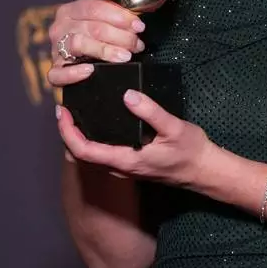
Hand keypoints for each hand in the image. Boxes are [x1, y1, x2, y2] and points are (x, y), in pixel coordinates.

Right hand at [46, 0, 145, 89]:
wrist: (70, 61)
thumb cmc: (90, 37)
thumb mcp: (99, 21)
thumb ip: (113, 19)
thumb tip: (136, 24)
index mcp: (70, 10)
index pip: (95, 8)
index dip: (120, 16)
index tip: (138, 26)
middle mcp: (60, 27)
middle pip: (92, 27)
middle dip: (120, 36)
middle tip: (136, 44)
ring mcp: (56, 49)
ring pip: (79, 44)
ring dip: (105, 50)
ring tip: (124, 56)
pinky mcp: (54, 71)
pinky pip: (58, 74)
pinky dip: (73, 73)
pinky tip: (89, 70)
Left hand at [57, 90, 213, 189]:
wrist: (204, 171)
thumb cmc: (191, 151)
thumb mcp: (174, 128)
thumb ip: (151, 112)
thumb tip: (128, 95)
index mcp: (126, 161)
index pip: (84, 151)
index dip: (68, 133)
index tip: (62, 112)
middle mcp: (121, 168)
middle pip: (82, 155)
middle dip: (68, 133)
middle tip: (64, 109)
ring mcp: (125, 168)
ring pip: (91, 157)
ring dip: (78, 137)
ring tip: (76, 114)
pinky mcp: (131, 164)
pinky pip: (102, 155)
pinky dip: (92, 141)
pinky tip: (97, 125)